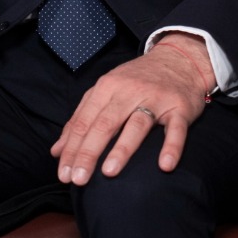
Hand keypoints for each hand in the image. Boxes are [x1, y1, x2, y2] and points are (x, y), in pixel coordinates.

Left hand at [51, 32, 214, 185]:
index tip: (64, 174)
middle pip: (105, 124)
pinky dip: (171, 146)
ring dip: (122, 148)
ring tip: (109, 172)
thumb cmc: (136, 80)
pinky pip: (176, 129)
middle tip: (77, 179)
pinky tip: (164, 165)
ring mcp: (155, 99)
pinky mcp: (179, 108)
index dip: (72, 148)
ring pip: (136, 125)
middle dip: (89, 152)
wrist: (179, 59)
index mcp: (107, 87)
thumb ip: (80, 119)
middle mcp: (129, 92)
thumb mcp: (105, 91)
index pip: (84, 121)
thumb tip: (57, 151)